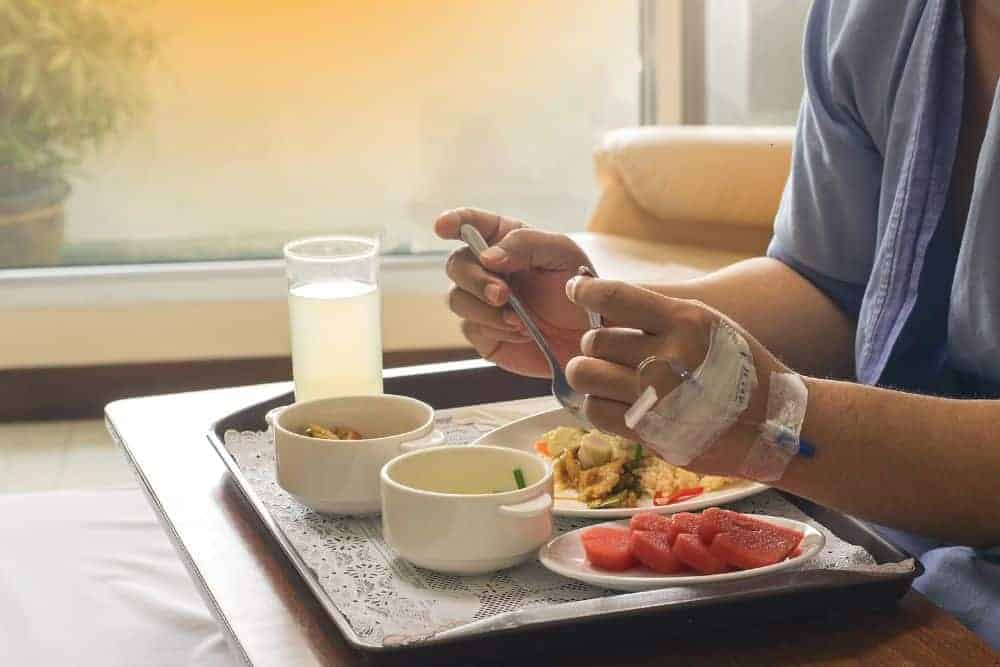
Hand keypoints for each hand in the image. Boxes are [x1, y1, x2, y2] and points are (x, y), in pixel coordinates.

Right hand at [435, 207, 592, 377]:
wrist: (593, 336)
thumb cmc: (581, 287)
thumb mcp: (563, 254)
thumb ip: (525, 245)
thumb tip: (486, 257)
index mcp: (504, 239)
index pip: (470, 223)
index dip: (452, 221)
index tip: (442, 228)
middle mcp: (487, 268)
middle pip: (456, 265)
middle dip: (475, 280)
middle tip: (503, 295)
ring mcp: (482, 301)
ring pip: (457, 300)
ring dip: (486, 310)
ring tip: (521, 321)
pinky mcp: (484, 333)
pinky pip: (472, 329)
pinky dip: (497, 331)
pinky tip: (523, 333)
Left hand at [564, 276, 790, 476]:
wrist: (773, 424)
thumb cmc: (736, 368)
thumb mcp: (707, 324)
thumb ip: (658, 313)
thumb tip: (601, 299)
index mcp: (684, 321)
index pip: (614, 296)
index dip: (584, 292)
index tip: (574, 291)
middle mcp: (668, 357)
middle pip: (594, 341)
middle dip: (594, 346)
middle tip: (606, 354)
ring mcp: (656, 397)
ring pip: (586, 375)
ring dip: (588, 376)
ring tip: (603, 378)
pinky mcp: (649, 431)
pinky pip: (595, 411)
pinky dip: (597, 405)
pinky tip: (614, 402)